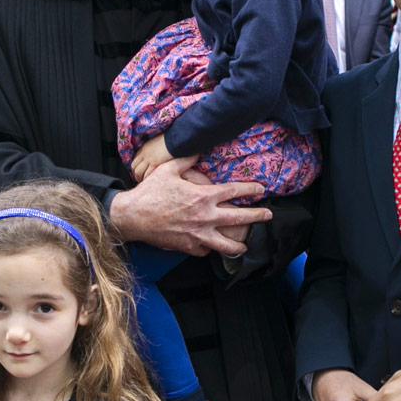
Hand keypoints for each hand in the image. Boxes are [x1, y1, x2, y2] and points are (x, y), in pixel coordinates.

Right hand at [107, 162, 270, 256]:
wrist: (132, 217)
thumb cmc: (149, 193)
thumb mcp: (168, 170)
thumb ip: (186, 159)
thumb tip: (197, 150)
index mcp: (203, 196)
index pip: (234, 191)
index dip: (250, 189)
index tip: (261, 188)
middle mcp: (205, 217)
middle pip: (239, 219)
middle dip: (257, 216)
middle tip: (268, 215)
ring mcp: (198, 235)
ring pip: (226, 244)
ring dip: (239, 245)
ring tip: (245, 244)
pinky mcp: (188, 247)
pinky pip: (206, 250)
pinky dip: (211, 249)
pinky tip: (213, 247)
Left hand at [128, 135, 173, 179]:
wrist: (175, 140)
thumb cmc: (169, 141)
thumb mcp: (156, 142)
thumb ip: (152, 148)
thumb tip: (154, 152)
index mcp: (144, 148)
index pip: (135, 160)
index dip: (136, 168)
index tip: (139, 172)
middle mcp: (143, 154)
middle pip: (134, 167)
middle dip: (136, 174)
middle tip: (140, 179)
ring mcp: (148, 159)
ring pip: (138, 172)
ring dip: (140, 178)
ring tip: (145, 182)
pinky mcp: (154, 164)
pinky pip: (147, 174)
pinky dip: (147, 179)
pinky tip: (151, 181)